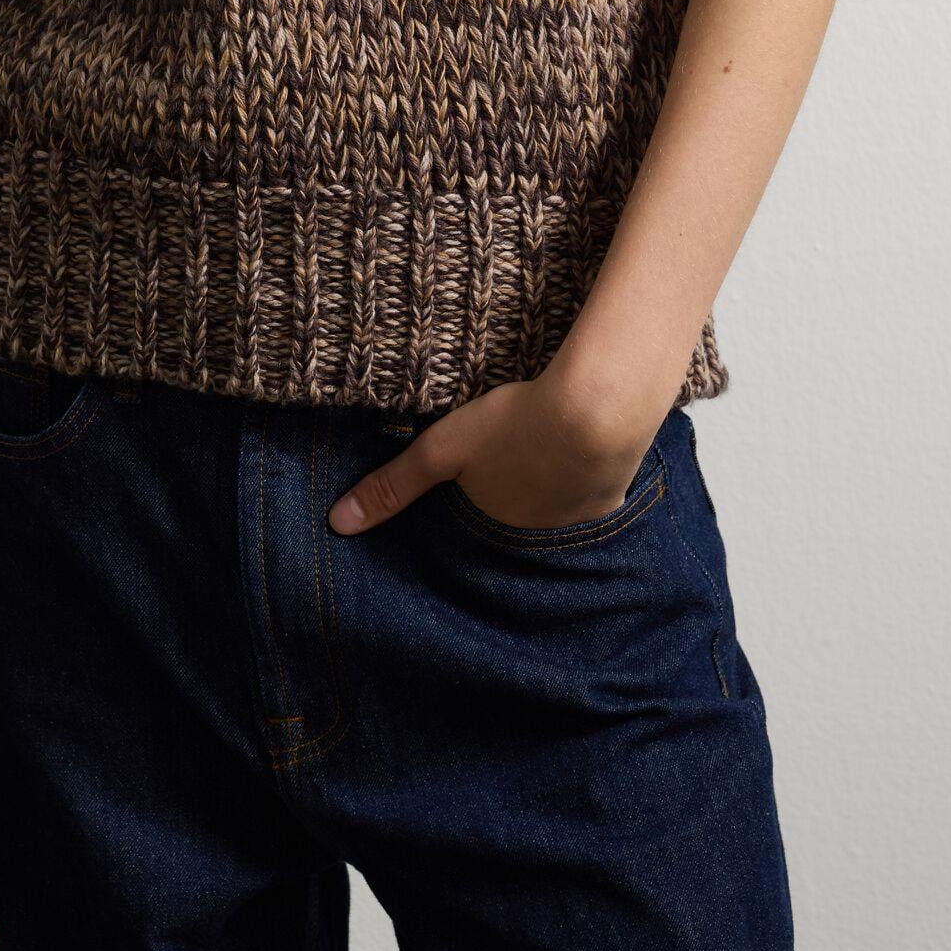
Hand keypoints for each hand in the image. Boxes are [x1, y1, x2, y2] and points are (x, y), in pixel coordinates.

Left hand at [326, 376, 654, 534]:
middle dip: (509, 502)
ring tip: (539, 456)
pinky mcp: (612, 496)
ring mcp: (581, 523)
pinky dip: (579, 475)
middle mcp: (539, 542)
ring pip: (554, 509)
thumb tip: (338, 525)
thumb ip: (393, 485)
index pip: (473, 533)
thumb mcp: (442, 450)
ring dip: (547, 489)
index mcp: (496, 535)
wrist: (600, 408)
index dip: (468, 507)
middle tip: (506, 466)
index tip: (469, 487)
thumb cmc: (515, 429)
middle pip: (515, 522)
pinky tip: (576, 449)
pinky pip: (588, 493)